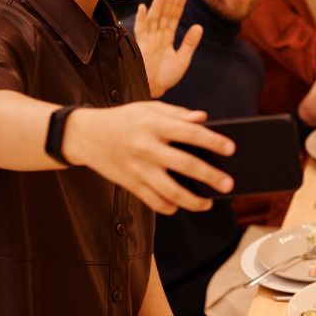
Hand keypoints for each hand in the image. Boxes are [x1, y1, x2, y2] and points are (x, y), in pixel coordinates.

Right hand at [63, 101, 234, 214]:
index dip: (213, 141)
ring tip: (207, 203)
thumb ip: (177, 113)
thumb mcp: (148, 108)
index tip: (231, 149)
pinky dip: (167, 206)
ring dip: (192, 200)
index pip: (191, 133)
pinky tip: (179, 206)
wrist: (84, 135)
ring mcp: (137, 168)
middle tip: (228, 184)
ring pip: (169, 190)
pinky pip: (151, 200)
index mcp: (155, 125)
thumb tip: (203, 119)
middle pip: (185, 165)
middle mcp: (147, 148)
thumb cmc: (123, 119)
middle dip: (210, 176)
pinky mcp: (128, 183)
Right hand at [135, 0, 202, 97]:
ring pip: (154, 18)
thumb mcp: (183, 59)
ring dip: (157, 5)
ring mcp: (148, 39)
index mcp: (167, 38)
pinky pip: (140, 29)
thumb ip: (189, 43)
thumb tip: (198, 26)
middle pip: (164, 15)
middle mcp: (157, 36)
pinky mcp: (140, 45)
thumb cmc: (166, 76)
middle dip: (169, 1)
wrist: (154, 89)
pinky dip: (142, 18)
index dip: (178, 6)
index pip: (174, 18)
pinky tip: (144, 7)